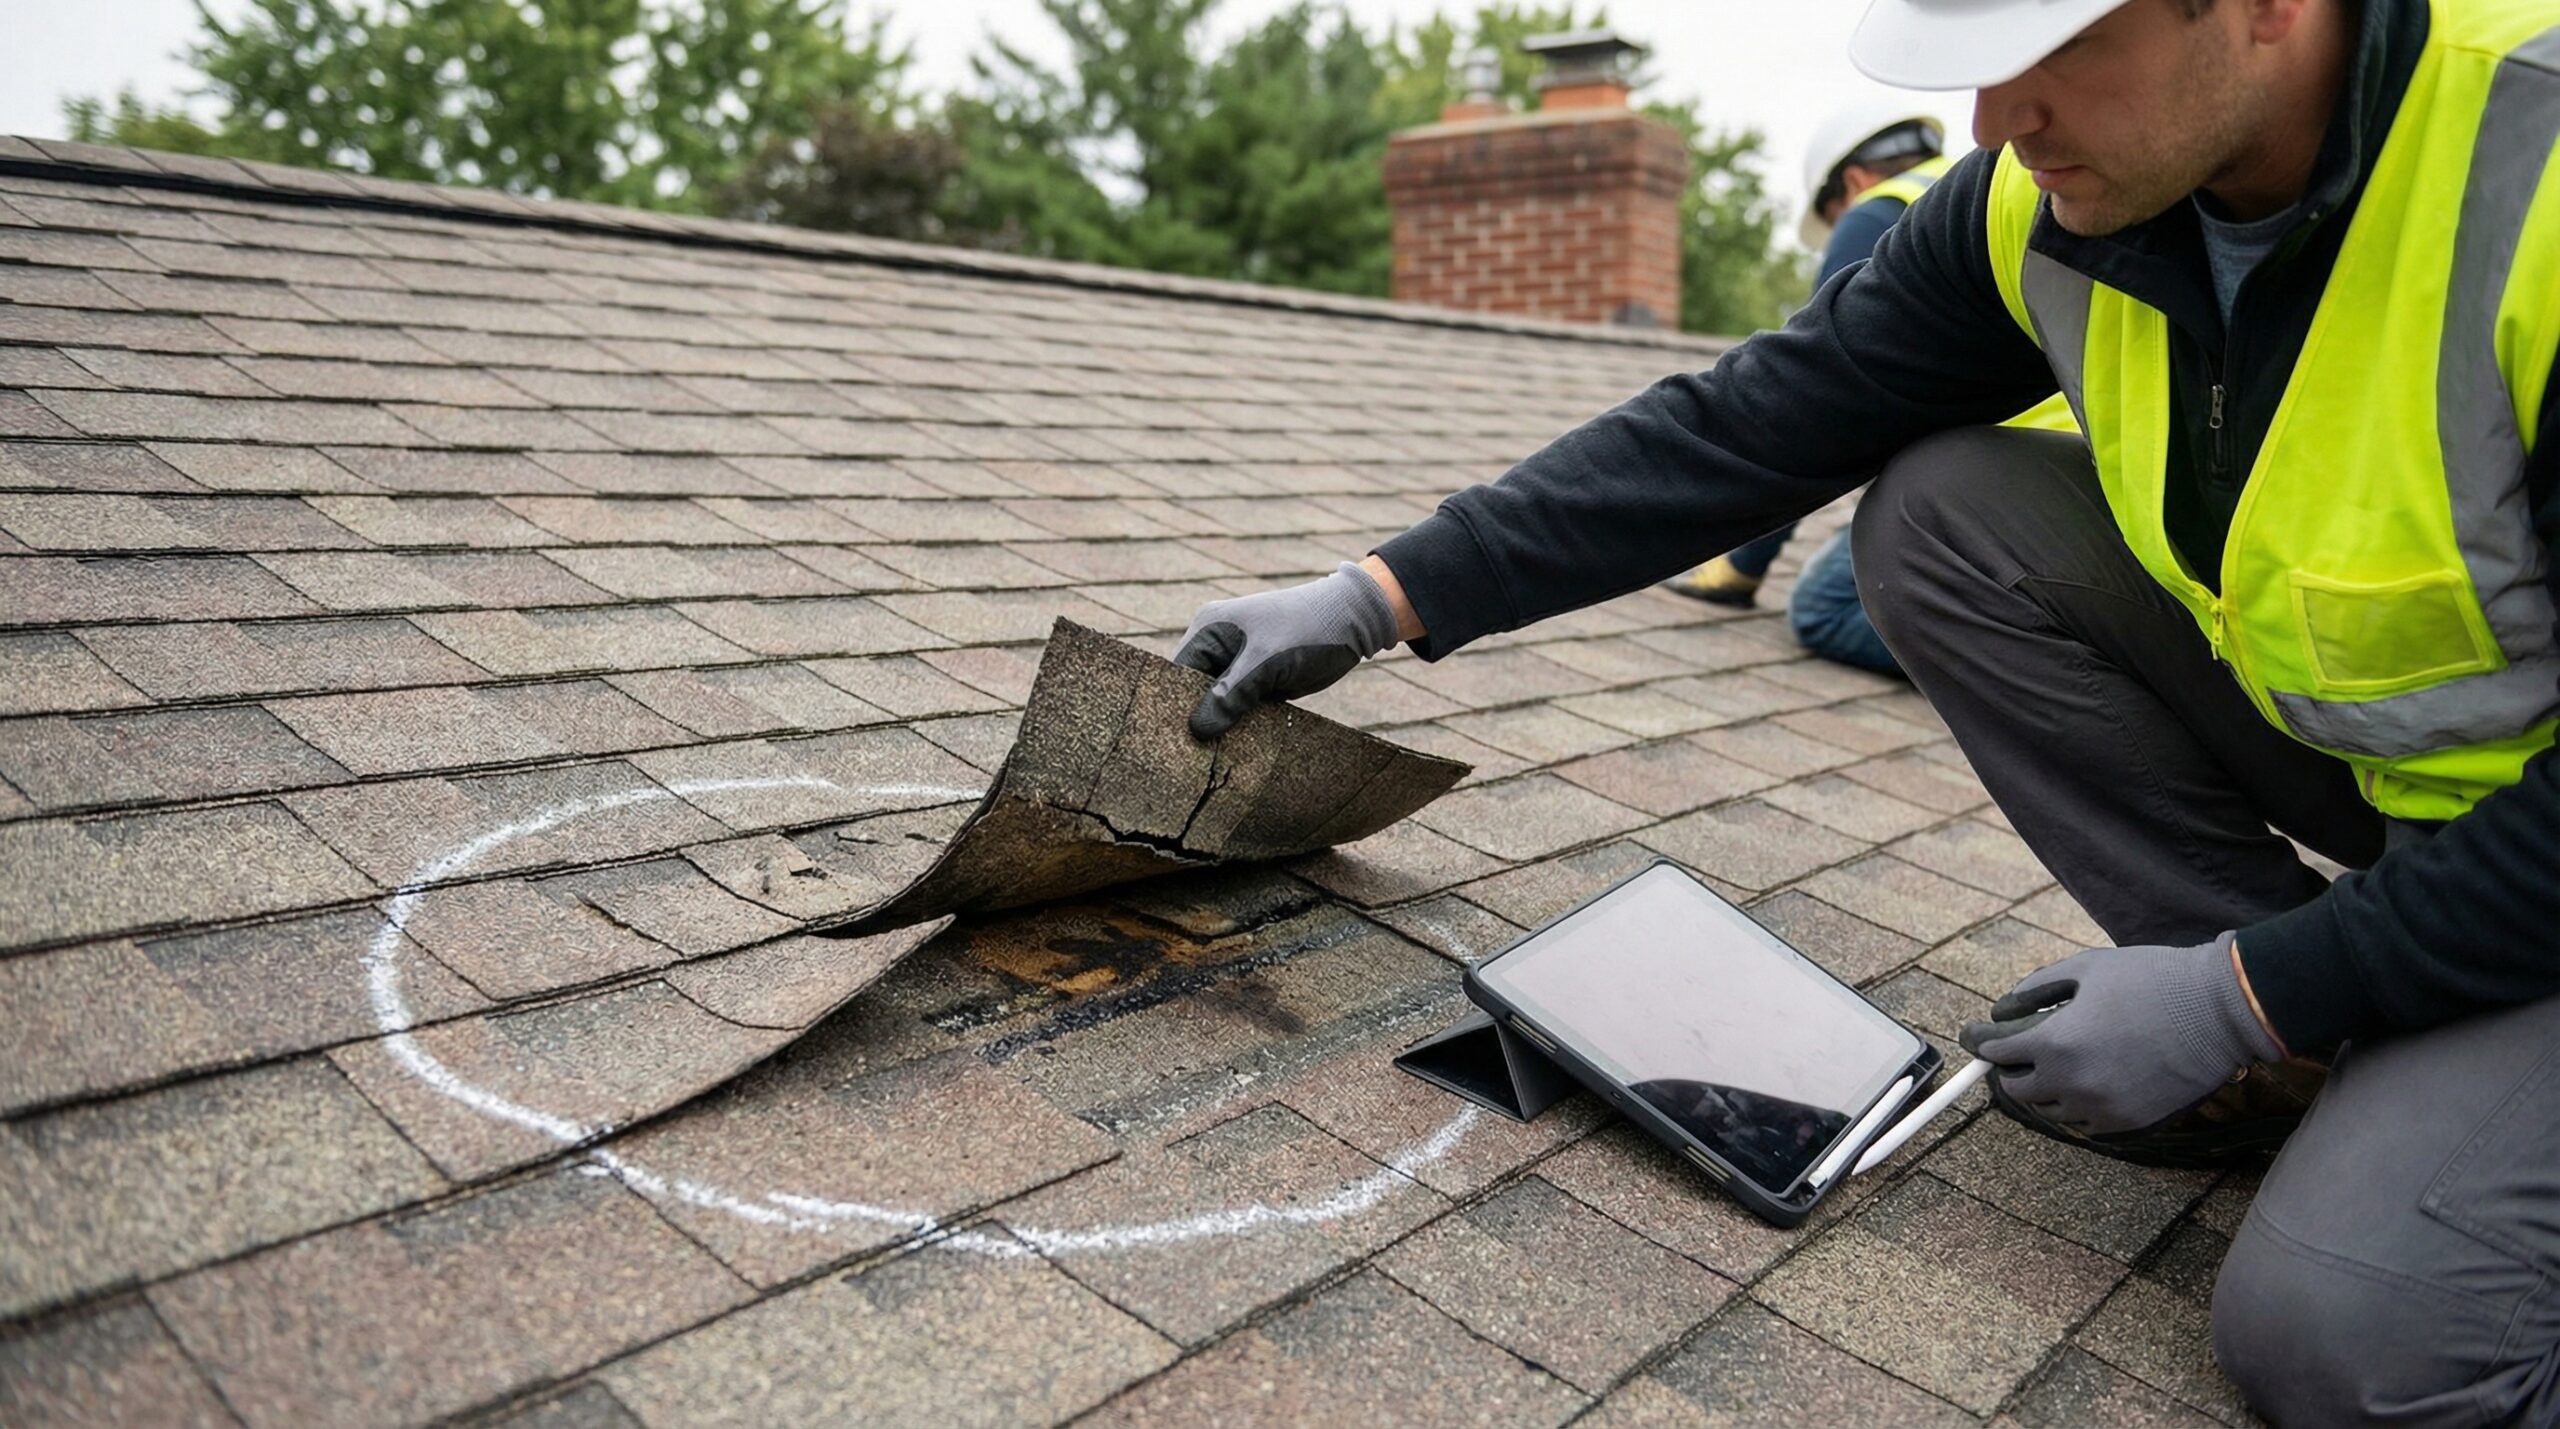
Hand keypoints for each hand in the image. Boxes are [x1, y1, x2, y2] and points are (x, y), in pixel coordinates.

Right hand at [1175, 561, 1399, 739]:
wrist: (1353, 622)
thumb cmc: (1307, 629)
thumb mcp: (1265, 661)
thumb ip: (1230, 695)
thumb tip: (1197, 730)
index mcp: (1209, 630)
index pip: (1177, 675)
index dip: (1175, 707)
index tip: (1174, 742)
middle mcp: (1218, 646)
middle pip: (1195, 693)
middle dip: (1199, 720)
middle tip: (1194, 759)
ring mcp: (1239, 665)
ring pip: (1219, 705)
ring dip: (1222, 727)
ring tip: (1212, 761)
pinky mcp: (1259, 681)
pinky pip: (1241, 709)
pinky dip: (1242, 726)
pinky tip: (1237, 750)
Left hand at [1959, 934, 2281, 1134]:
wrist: (2221, 1011)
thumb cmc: (2152, 979)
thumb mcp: (2086, 968)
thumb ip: (2036, 989)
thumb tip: (2003, 1009)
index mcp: (2057, 1043)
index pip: (1999, 1054)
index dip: (1984, 1044)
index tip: (1978, 1038)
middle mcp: (2074, 1083)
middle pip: (2018, 1089)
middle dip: (2011, 1070)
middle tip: (2014, 1055)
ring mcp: (2103, 1108)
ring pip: (2051, 1110)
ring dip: (2045, 1089)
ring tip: (2056, 1065)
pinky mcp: (2130, 1123)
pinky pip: (2086, 1122)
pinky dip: (2078, 1105)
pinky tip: (2088, 1081)